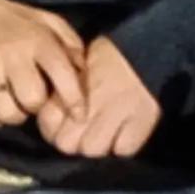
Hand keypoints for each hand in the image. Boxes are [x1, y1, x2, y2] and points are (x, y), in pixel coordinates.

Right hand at [0, 0, 85, 128]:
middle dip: (37, 106)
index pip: (62, 74)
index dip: (74, 100)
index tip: (79, 115)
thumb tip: (82, 72)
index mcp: (38, 40)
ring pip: (6, 111)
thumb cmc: (17, 22)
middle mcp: (12, 55)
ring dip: (14, 114)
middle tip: (33, 99)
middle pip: (32, 99)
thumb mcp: (48, 22)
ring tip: (14, 103)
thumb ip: (69, 44)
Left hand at [37, 36, 160, 157]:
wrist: (146, 43)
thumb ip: (61, 95)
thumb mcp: (75, 68)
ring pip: (93, 150)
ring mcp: (117, 112)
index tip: (64, 124)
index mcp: (69, 87)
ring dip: (98, 145)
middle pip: (67, 144)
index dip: (54, 130)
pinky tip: (125, 133)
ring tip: (106, 133)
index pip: (48, 126)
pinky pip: (124, 150)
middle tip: (85, 131)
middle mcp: (89, 101)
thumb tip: (52, 125)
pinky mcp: (143, 119)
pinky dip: (123, 145)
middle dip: (73, 141)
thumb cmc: (106, 57)